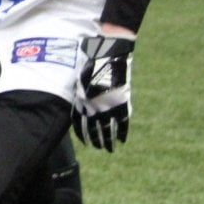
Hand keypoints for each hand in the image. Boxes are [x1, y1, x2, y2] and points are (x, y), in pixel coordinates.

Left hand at [72, 34, 133, 151]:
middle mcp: (93, 106)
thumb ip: (81, 94)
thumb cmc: (92, 63)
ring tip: (110, 149)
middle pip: (94, 129)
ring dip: (108, 141)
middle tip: (99, 148)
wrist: (109, 54)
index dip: (83, 135)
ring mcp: (108, 106)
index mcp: (81, 101)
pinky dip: (122, 133)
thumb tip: (80, 103)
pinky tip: (122, 140)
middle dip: (96, 140)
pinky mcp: (121, 103)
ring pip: (108, 130)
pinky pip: (123, 123)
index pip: (80, 124)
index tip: (85, 142)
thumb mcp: (80, 79)